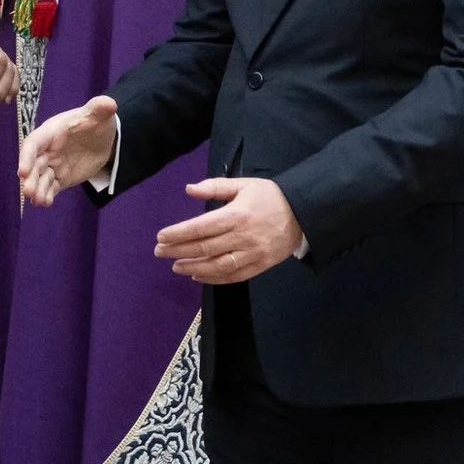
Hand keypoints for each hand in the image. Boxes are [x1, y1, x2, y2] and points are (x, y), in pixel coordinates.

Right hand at [19, 94, 117, 205]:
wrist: (103, 137)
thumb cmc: (95, 121)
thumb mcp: (99, 113)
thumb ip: (100, 108)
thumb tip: (109, 103)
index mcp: (51, 132)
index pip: (34, 143)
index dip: (26, 157)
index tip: (22, 171)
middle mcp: (48, 149)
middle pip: (34, 164)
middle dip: (30, 179)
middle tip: (29, 193)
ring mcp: (53, 164)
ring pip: (41, 178)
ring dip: (38, 189)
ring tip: (39, 201)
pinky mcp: (61, 176)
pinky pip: (52, 186)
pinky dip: (48, 194)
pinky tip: (46, 203)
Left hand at [156, 177, 302, 282]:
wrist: (304, 213)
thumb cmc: (270, 197)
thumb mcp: (243, 184)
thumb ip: (215, 186)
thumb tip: (189, 189)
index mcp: (237, 214)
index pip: (201, 227)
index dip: (178, 234)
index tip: (161, 237)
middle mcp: (243, 236)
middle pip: (204, 248)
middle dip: (178, 251)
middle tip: (159, 252)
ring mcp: (252, 253)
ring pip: (217, 265)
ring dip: (193, 267)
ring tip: (176, 266)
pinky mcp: (260, 265)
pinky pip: (233, 276)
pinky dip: (213, 278)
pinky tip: (198, 275)